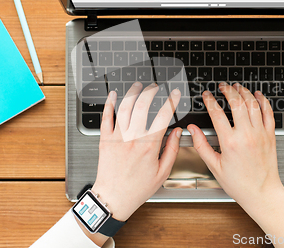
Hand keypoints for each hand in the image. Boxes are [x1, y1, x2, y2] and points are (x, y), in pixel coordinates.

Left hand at [92, 82, 182, 221]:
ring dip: (132, 92)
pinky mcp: (104, 139)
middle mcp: (132, 138)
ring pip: (124, 107)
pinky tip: (113, 95)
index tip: (175, 94)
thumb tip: (178, 132)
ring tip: (138, 86)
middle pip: (142, 105)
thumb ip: (172, 149)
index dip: (172, 101)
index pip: (164, 116)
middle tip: (156, 87)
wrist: (113, 197)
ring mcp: (117, 137)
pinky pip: (106, 117)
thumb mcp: (162, 172)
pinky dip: (109, 103)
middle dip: (151, 91)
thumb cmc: (137, 188)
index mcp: (149, 145)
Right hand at [188, 82, 283, 209]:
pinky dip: (262, 101)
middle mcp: (246, 135)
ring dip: (244, 92)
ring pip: (253, 104)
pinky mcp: (270, 135)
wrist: (262, 193)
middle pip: (236, 103)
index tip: (206, 95)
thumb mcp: (214, 166)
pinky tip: (257, 95)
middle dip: (227, 90)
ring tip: (237, 87)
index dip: (209, 100)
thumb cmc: (239, 183)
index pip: (217, 113)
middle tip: (222, 87)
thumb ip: (201, 145)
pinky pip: (268, 112)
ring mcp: (260, 134)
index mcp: (230, 142)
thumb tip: (192, 130)